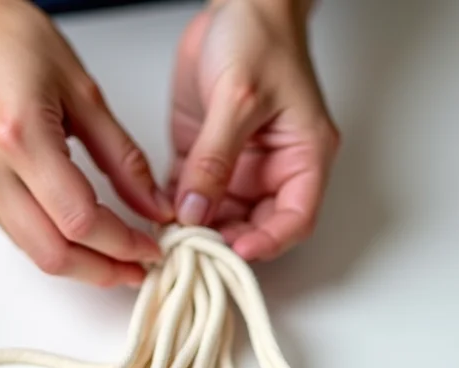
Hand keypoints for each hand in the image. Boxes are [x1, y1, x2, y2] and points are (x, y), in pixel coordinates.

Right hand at [0, 0, 173, 286]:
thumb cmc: (18, 44)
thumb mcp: (87, 95)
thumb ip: (125, 160)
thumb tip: (156, 209)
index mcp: (20, 135)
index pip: (79, 218)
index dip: (121, 244)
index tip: (151, 248)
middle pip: (52, 252)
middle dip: (102, 271)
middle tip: (138, 270)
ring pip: (34, 252)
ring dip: (80, 265)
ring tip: (118, 260)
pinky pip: (19, 236)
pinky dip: (56, 246)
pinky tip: (84, 240)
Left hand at [169, 0, 339, 260]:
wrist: (236, 4)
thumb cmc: (260, 37)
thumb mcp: (239, 98)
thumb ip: (215, 158)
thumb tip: (195, 211)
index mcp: (302, 157)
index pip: (295, 219)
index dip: (269, 242)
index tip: (237, 251)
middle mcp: (270, 170)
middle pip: (253, 227)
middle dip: (223, 242)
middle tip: (192, 248)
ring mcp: (235, 168)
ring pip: (217, 219)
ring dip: (194, 231)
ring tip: (169, 239)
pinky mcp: (202, 160)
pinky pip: (188, 198)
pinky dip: (173, 211)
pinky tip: (156, 217)